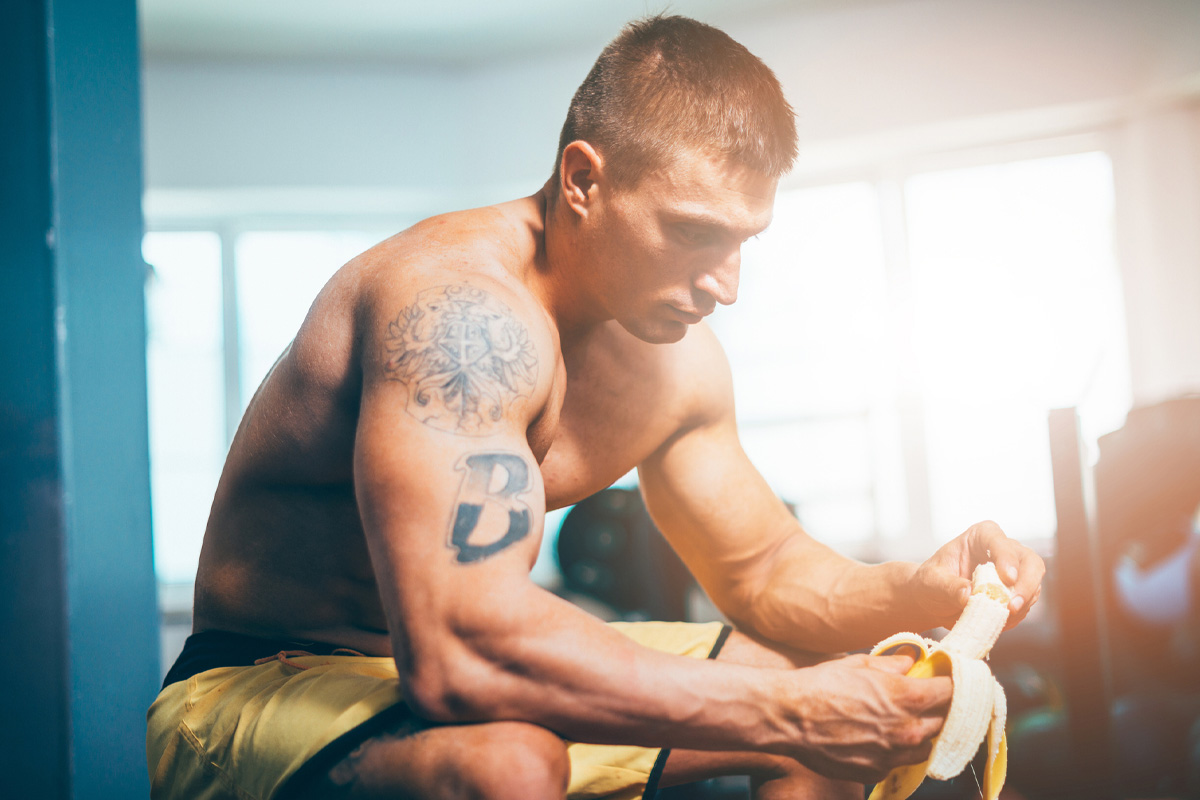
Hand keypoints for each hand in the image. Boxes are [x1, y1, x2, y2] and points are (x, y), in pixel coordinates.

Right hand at [781, 653, 951, 782]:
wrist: (790, 716)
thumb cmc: (820, 686)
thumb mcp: (857, 663)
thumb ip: (891, 664)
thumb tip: (908, 663)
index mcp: (905, 697)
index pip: (950, 692)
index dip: (951, 685)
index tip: (949, 682)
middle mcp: (906, 729)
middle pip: (944, 722)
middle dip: (937, 710)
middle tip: (925, 701)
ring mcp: (892, 754)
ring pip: (926, 747)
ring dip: (921, 734)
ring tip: (904, 723)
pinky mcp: (876, 770)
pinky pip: (899, 762)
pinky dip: (895, 751)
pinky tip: (879, 739)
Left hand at [911, 520, 1045, 630]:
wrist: (935, 599)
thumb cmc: (931, 582)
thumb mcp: (931, 582)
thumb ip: (947, 586)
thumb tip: (967, 594)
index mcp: (980, 537)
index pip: (999, 541)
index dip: (1007, 558)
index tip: (1008, 578)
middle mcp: (1003, 550)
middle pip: (1030, 562)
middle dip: (1026, 585)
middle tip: (1013, 606)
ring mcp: (1015, 572)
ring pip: (1033, 585)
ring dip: (1021, 605)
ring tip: (997, 618)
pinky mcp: (1018, 593)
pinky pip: (1026, 605)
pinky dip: (1015, 616)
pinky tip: (995, 621)